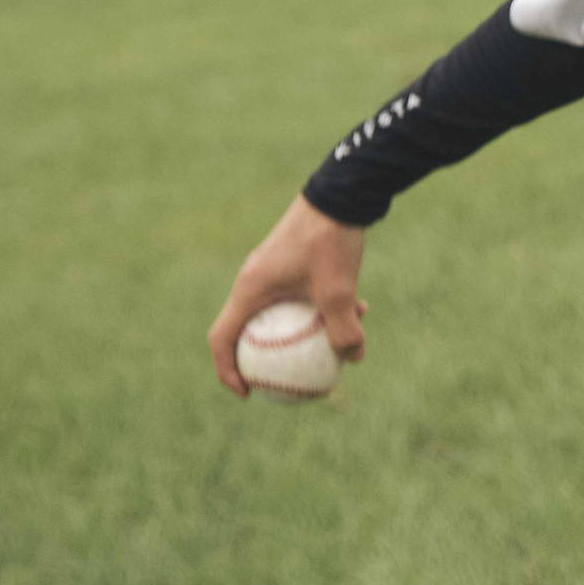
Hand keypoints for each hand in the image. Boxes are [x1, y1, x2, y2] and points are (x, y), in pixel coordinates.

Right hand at [208, 195, 369, 395]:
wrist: (341, 192)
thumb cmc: (330, 240)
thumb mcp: (339, 290)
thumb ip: (343, 329)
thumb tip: (354, 359)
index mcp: (249, 290)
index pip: (222, 338)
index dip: (228, 371)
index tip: (248, 393)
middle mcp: (254, 280)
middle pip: (250, 330)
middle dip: (268, 357)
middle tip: (289, 379)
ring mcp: (272, 269)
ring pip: (282, 313)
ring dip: (307, 329)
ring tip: (340, 343)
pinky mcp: (293, 260)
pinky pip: (300, 295)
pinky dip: (321, 306)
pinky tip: (361, 308)